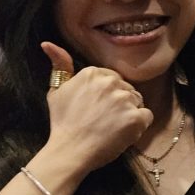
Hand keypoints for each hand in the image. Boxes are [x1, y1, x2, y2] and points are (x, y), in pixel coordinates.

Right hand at [41, 42, 153, 172]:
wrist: (69, 150)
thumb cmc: (62, 122)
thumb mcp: (56, 90)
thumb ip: (60, 65)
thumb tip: (47, 44)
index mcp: (93, 73)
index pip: (113, 79)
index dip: (107, 96)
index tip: (96, 108)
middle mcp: (111, 82)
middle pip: (127, 89)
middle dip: (120, 103)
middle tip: (103, 119)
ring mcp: (124, 99)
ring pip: (137, 102)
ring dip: (129, 113)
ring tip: (111, 127)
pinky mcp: (136, 117)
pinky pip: (147, 116)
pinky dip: (139, 126)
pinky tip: (122, 133)